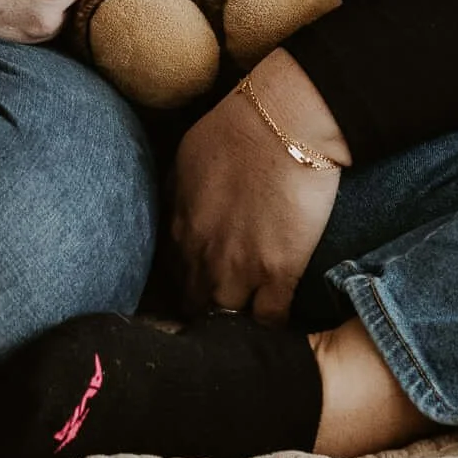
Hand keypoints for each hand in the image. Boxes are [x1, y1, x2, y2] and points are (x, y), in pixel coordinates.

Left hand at [170, 50, 349, 323]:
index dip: (187, 287)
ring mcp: (238, 269)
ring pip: (226, 322)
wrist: (284, 121)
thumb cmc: (238, 128)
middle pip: (194, 306)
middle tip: (220, 322)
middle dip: (205, 316)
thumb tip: (174, 217)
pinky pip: (269, 321)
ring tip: (246, 335)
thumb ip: (175, 197)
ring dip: (235, 328)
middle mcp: (201, 256)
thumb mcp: (185, 159)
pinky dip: (272, 329)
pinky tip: (278, 329)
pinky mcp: (278, 274)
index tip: (200, 291)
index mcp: (178, 229)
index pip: (173, 277)